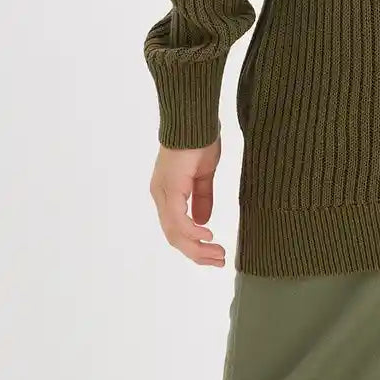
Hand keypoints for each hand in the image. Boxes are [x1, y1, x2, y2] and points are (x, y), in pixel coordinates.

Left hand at [149, 137, 225, 266]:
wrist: (194, 119)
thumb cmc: (199, 139)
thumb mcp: (204, 173)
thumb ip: (202, 197)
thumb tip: (204, 221)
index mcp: (168, 193)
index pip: (177, 228)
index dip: (194, 244)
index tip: (214, 253)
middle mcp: (161, 196)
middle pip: (174, 236)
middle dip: (197, 252)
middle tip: (218, 260)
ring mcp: (163, 193)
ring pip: (175, 233)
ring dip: (197, 248)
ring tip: (217, 254)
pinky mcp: (170, 189)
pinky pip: (178, 219)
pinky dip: (192, 232)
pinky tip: (207, 235)